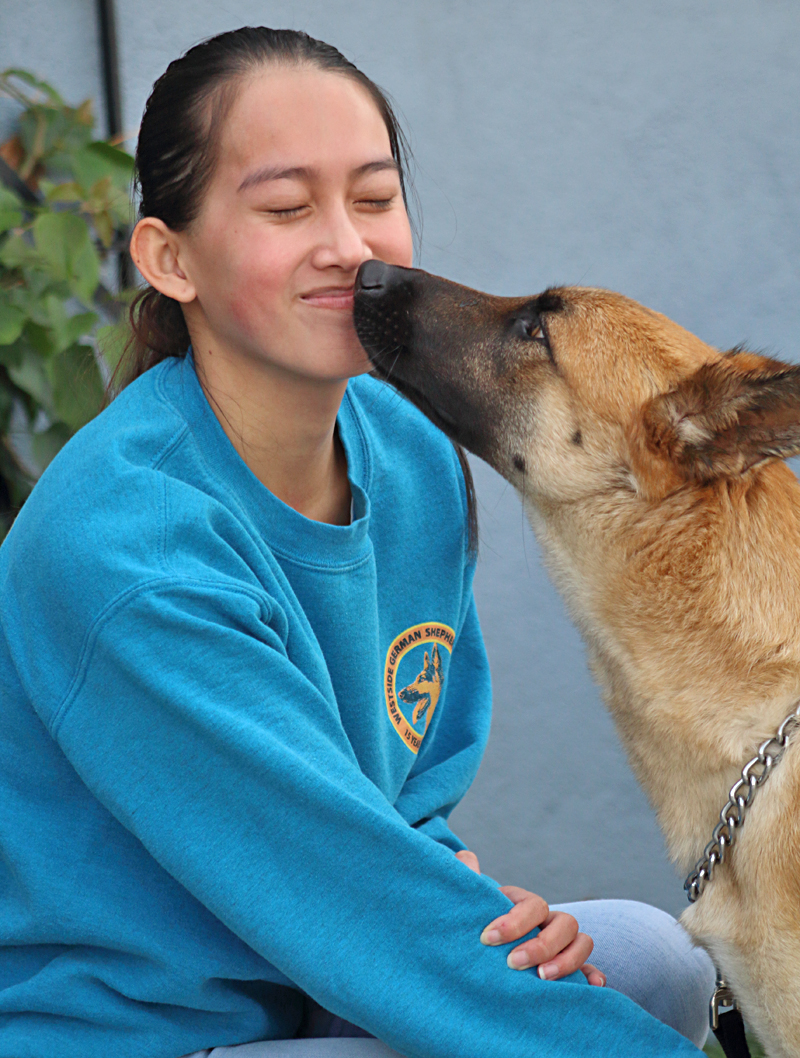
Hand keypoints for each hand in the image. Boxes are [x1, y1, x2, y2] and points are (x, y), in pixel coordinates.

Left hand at [455, 850, 605, 986]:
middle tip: (513, 962)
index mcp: (527, 904)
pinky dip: (593, 976)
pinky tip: (590, 987)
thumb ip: (467, 879)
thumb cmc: (480, 923)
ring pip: (582, 943)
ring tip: (541, 977)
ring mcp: (563, 944)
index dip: (514, 922)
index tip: (488, 938)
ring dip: (566, 960)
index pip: (534, 905)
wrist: (485, 948)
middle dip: (541, 945)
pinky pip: (590, 970)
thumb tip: (466, 857)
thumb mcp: (474, 904)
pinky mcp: (569, 969)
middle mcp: (550, 922)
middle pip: (566, 923)